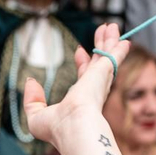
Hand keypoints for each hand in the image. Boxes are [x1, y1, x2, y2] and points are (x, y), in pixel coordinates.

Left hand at [23, 22, 129, 146]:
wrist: (73, 127)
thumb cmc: (56, 128)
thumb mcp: (36, 115)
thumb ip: (32, 99)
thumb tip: (31, 82)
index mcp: (80, 100)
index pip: (84, 77)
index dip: (83, 63)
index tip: (79, 50)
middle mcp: (93, 90)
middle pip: (99, 64)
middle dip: (100, 48)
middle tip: (102, 32)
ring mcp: (100, 82)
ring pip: (107, 57)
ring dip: (110, 41)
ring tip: (112, 26)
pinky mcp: (104, 73)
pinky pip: (114, 56)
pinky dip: (119, 49)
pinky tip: (124, 39)